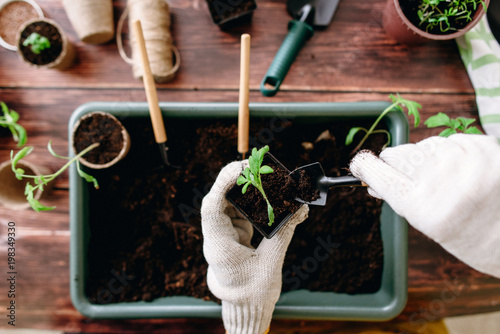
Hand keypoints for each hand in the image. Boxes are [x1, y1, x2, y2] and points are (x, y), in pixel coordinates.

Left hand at [201, 161, 308, 333]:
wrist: (247, 309)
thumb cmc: (254, 292)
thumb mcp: (272, 262)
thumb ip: (284, 232)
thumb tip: (301, 208)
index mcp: (218, 246)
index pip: (211, 208)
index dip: (222, 184)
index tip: (240, 168)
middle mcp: (216, 237)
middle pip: (219, 200)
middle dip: (236, 181)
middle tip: (256, 167)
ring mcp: (224, 235)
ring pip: (229, 204)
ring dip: (245, 191)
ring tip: (265, 180)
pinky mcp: (234, 235)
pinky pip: (239, 212)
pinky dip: (253, 202)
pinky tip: (267, 197)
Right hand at [350, 134, 499, 277]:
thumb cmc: (465, 234)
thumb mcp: (425, 222)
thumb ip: (397, 195)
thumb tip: (370, 177)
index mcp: (420, 205)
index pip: (376, 171)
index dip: (363, 166)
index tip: (359, 165)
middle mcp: (440, 178)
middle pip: (397, 154)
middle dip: (398, 164)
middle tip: (412, 179)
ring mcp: (465, 159)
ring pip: (425, 145)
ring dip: (428, 158)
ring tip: (447, 180)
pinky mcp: (484, 147)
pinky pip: (453, 140)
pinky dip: (453, 153)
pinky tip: (464, 172)